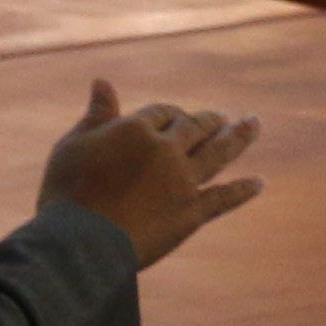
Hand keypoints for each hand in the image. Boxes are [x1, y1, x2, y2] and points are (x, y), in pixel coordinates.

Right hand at [40, 81, 261, 268]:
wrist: (81, 244)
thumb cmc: (67, 193)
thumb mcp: (74, 146)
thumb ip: (96, 115)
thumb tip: (102, 81)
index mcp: (137, 130)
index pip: (160, 112)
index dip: (166, 114)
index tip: (170, 117)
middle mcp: (167, 151)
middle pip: (194, 127)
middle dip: (208, 120)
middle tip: (221, 117)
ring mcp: (183, 182)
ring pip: (217, 153)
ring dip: (238, 137)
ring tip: (253, 124)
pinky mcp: (191, 214)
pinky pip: (223, 198)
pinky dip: (243, 190)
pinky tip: (259, 182)